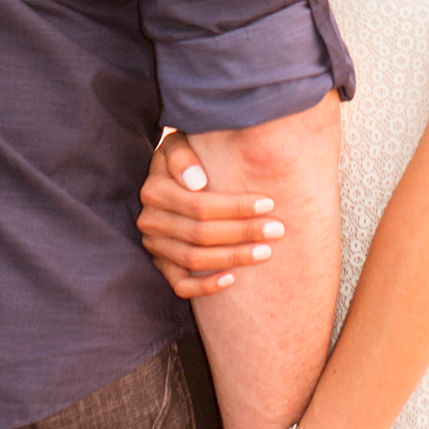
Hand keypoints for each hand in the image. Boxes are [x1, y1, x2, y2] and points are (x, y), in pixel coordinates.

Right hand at [136, 132, 286, 299]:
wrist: (173, 175)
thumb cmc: (187, 154)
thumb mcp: (179, 142)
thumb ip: (182, 154)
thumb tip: (198, 182)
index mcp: (154, 191)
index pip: (199, 206)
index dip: (235, 207)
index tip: (268, 204)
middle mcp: (151, 221)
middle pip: (201, 234)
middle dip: (243, 232)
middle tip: (277, 229)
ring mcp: (155, 246)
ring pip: (195, 260)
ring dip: (233, 258)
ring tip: (266, 251)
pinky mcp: (161, 265)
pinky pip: (181, 286)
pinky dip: (206, 286)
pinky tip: (233, 279)